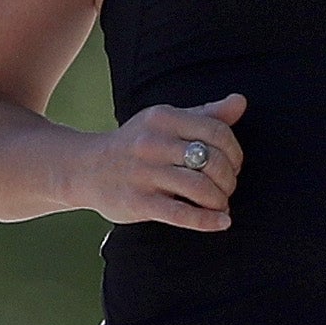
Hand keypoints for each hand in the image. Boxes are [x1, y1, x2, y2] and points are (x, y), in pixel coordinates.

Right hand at [89, 93, 246, 230]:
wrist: (85, 168)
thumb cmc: (135, 145)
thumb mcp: (165, 122)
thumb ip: (204, 114)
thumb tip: (240, 102)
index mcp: (163, 117)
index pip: (217, 131)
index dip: (235, 151)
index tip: (233, 164)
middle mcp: (152, 142)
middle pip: (212, 160)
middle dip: (229, 178)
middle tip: (227, 188)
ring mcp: (143, 173)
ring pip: (200, 188)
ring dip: (220, 200)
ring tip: (220, 204)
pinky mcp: (137, 202)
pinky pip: (181, 214)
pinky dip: (207, 220)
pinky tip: (222, 222)